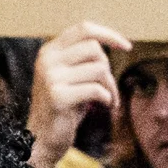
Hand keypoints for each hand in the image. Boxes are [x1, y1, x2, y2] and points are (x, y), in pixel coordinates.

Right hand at [27, 22, 130, 167]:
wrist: (40, 138)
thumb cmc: (63, 107)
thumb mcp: (69, 76)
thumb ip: (83, 58)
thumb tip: (115, 42)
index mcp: (49, 51)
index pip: (83, 29)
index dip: (108, 34)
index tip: (126, 46)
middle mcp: (47, 60)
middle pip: (94, 49)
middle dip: (108, 69)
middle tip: (109, 87)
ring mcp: (51, 77)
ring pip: (99, 69)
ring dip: (111, 86)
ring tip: (108, 100)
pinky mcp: (58, 97)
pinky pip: (96, 89)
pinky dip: (107, 98)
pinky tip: (104, 107)